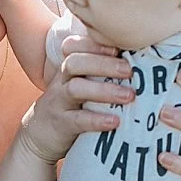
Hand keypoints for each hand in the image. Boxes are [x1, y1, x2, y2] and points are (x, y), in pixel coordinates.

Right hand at [15, 37, 131, 162]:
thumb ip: (100, 73)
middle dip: (104, 64)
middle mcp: (61, 81)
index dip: (94, 44)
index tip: (118, 47)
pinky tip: (115, 121)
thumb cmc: (71, 107)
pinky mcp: (61, 124)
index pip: (73, 46)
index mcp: (68, 69)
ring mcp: (58, 102)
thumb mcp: (80, 85)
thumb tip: (140, 61)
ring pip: (75, 88)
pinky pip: (77, 120)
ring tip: (129, 96)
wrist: (39, 137)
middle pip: (75, 63)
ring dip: (105, 91)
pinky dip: (97, 120)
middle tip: (130, 70)